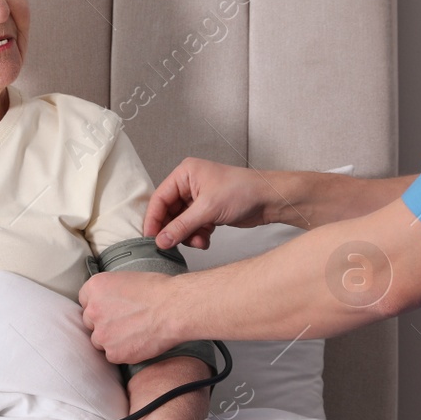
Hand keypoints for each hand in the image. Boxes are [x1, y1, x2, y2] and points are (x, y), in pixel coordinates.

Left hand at [80, 272, 182, 364]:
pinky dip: (123, 351)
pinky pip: (112, 355)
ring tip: (134, 332)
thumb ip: (110, 292)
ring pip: (100, 341)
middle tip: (125, 321)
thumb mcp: (126, 279)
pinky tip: (138, 342)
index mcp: (95, 288)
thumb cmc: (158, 290)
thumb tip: (110, 302)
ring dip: (112, 339)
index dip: (99, 305)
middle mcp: (92, 311)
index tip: (110, 308)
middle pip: (90, 322)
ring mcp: (101, 334)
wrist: (174, 308)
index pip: (85, 300)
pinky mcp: (113, 353)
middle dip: (104, 323)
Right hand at [144, 157, 280, 249]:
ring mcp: (199, 199)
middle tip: (171, 245)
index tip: (151, 238)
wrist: (269, 200)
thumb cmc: (243, 191)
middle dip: (173, 230)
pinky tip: (205, 240)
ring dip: (186, 236)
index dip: (154, 219)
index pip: (160, 198)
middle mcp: (189, 185)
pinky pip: (193, 227)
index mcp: (185, 174)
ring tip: (198, 242)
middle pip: (169, 212)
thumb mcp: (208, 209)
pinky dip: (197, 236)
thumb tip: (161, 240)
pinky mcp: (208, 212)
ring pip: (181, 222)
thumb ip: (181, 226)